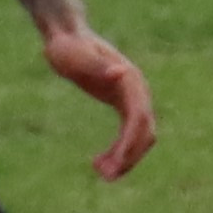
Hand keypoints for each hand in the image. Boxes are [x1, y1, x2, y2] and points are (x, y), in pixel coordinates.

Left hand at [43, 25, 155, 179]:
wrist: (67, 36)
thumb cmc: (68, 46)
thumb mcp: (76, 57)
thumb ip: (96, 65)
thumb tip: (121, 73)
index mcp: (130, 80)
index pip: (139, 118)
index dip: (130, 143)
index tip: (115, 164)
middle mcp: (137, 90)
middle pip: (144, 132)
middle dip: (129, 157)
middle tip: (105, 177)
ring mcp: (132, 97)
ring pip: (139, 137)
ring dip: (125, 158)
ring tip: (100, 174)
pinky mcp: (123, 103)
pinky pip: (128, 134)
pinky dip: (118, 151)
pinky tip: (99, 162)